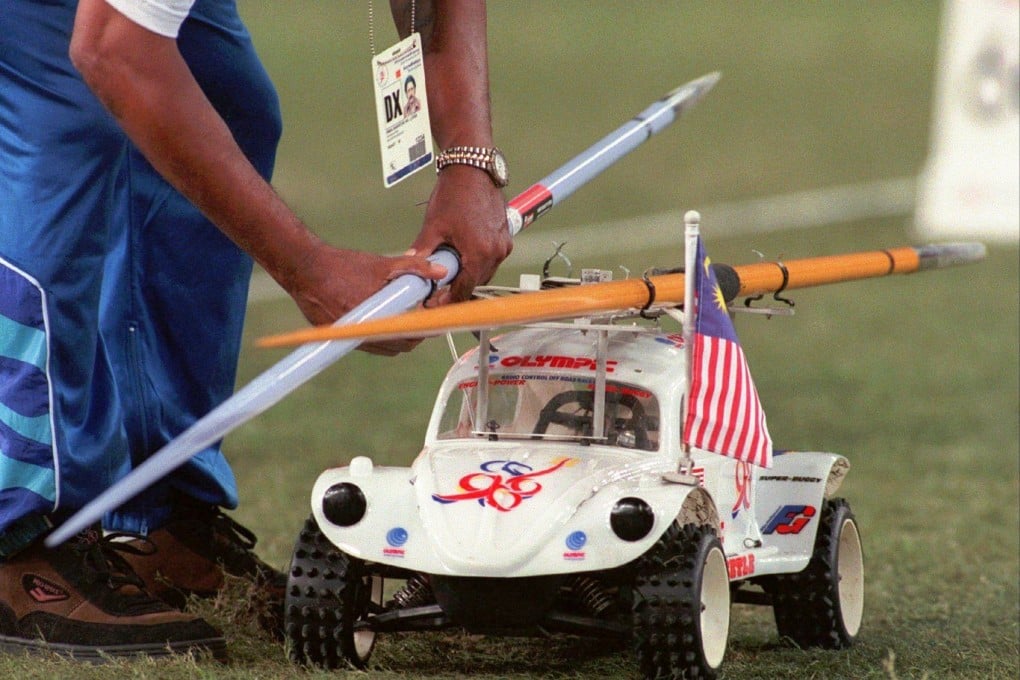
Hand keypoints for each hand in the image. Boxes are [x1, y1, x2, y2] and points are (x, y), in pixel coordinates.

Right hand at [283, 243, 447, 355]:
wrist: (305, 269)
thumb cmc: (343, 266)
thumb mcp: (381, 264)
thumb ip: (413, 267)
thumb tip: (439, 271)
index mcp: (375, 316)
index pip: (408, 336)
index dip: (424, 331)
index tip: (434, 324)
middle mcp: (361, 332)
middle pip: (399, 346)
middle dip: (414, 335)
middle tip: (422, 321)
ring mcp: (348, 337)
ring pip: (383, 348)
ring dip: (397, 338)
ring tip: (405, 320)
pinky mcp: (337, 338)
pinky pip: (367, 345)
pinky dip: (379, 337)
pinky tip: (382, 321)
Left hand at [407, 164, 511, 305]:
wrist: (473, 168)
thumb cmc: (456, 193)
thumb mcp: (433, 226)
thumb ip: (422, 251)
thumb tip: (410, 266)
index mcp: (479, 253)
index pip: (464, 289)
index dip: (448, 300)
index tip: (435, 303)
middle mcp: (496, 252)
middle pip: (475, 282)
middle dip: (457, 288)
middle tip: (438, 289)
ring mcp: (503, 244)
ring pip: (484, 271)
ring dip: (468, 274)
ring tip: (449, 269)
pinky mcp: (505, 236)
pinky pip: (492, 258)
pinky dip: (478, 261)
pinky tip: (463, 255)